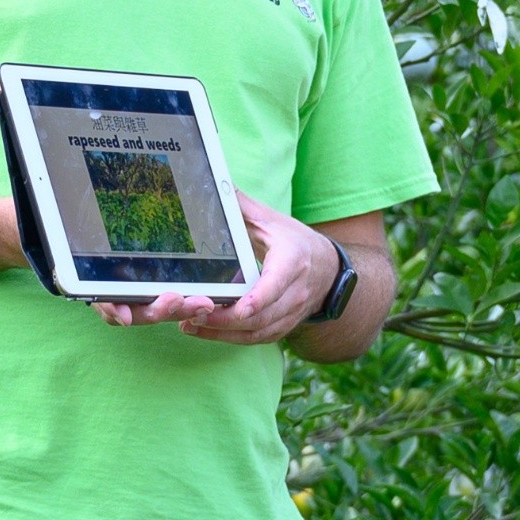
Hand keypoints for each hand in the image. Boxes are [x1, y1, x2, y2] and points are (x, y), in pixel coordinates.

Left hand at [96, 195, 337, 344]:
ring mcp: (291, 313)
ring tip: (190, 324)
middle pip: (262, 314)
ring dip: (223, 332)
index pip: (277, 283)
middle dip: (227, 319)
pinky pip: (256, 339)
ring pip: (257, 331)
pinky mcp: (283, 327)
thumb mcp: (272, 219)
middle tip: (193, 315)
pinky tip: (201, 331)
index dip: (259, 298)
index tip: (239, 308)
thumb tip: (213, 181)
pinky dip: (228, 339)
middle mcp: (296, 291)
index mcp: (293, 260)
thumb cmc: (295, 241)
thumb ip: (241, 205)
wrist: (328, 271)